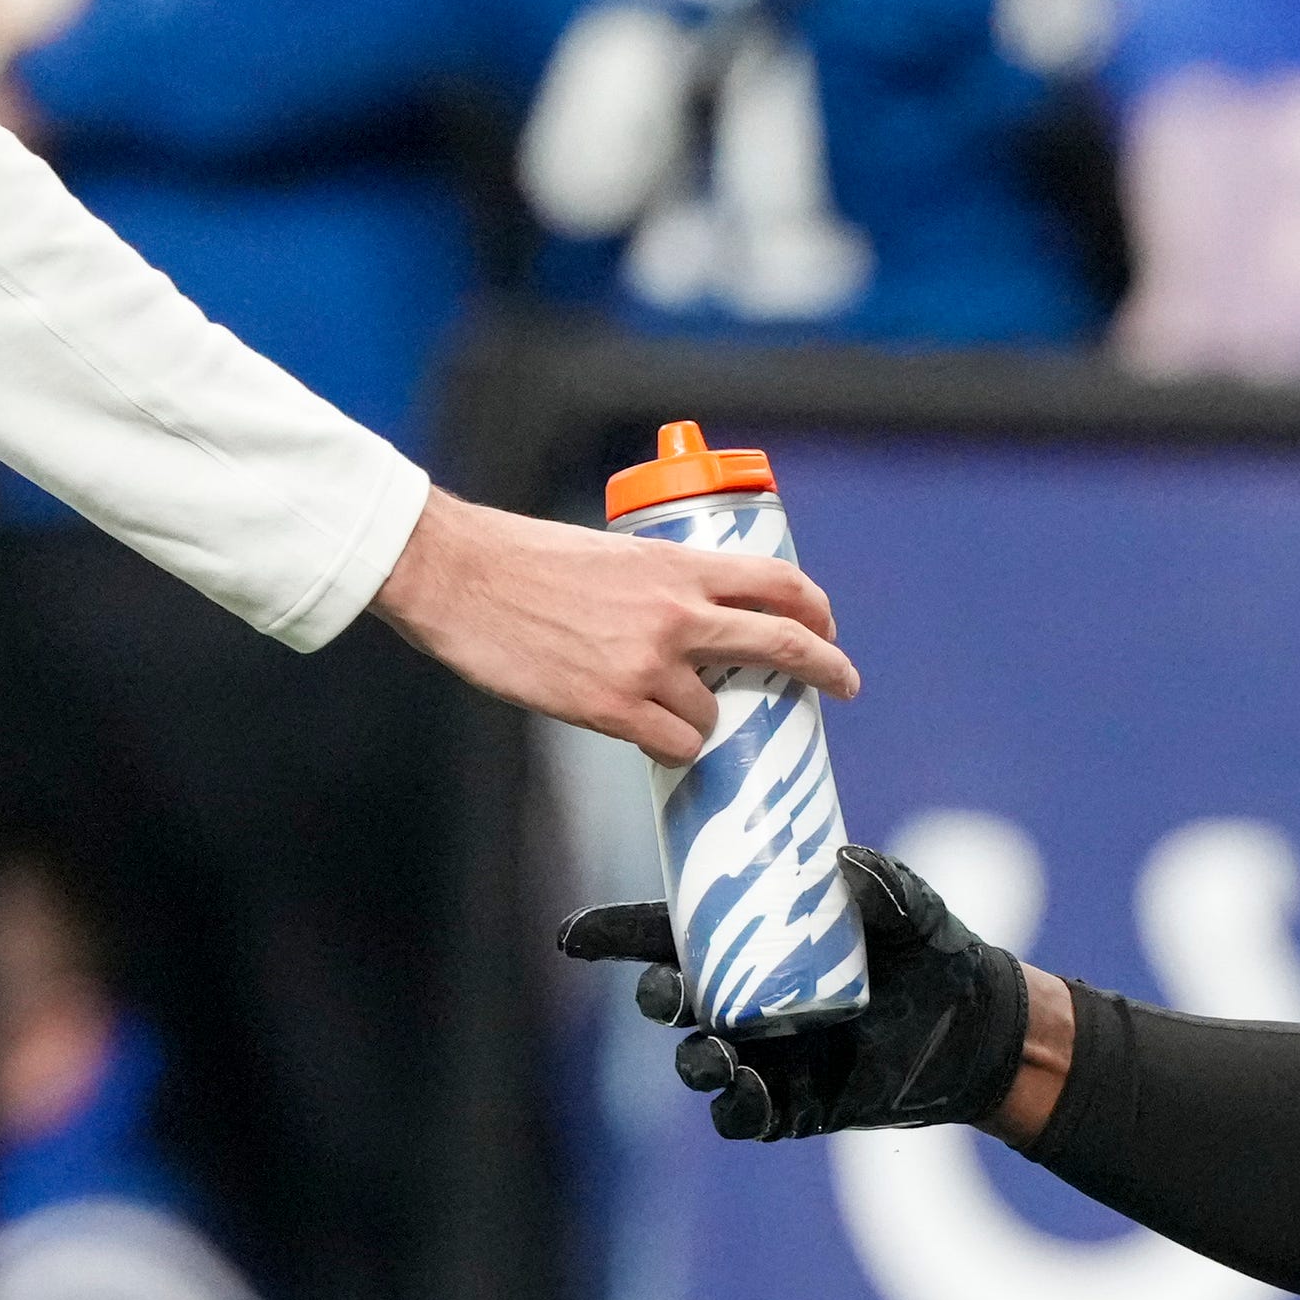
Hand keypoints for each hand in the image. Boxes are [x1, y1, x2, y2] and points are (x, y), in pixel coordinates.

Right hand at [370, 489, 858, 759]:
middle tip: (844, 684)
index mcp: (674, 566)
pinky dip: (670, 746)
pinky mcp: (613, 708)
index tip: (826, 628)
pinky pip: (677, 746)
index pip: (776, 583)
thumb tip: (692, 620)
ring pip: (715, 715)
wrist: (454, 573)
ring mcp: (648, 665)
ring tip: (656, 704)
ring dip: (699, 719)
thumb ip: (659, 584)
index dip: (814, 609)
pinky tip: (642, 731)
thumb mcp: (608, 554)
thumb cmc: (519, 559)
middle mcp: (675, 614)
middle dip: (828, 668)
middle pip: (783, 645)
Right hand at [561, 844, 1027, 1141]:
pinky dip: (739, 1108)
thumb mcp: (914, 911)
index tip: (575, 937)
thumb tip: (845, 863)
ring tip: (716, 1053)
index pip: (664, 933)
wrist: (980, 1028)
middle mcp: (744, 999)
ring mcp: (766, 1055)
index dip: (613, 935)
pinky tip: (749, 1093)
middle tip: (667, 993)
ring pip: (700, 1062)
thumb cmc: (934, 954)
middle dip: (656, 997)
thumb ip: (888, 883)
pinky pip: (746, 1116)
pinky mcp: (795, 1104)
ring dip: (694, 1059)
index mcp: (750, 943)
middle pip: (671, 1000)